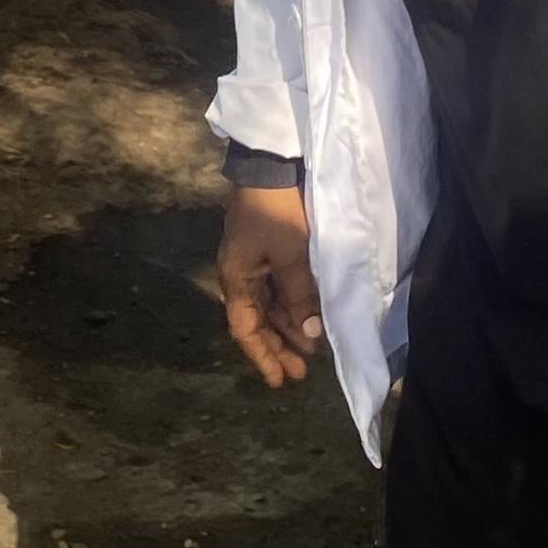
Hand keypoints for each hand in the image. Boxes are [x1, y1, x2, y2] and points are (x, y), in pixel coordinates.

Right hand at [220, 184, 323, 387]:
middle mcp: (241, 277)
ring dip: (289, 328)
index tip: (280, 381)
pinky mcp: (268, 252)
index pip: (246, 330)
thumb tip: (310, 334)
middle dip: (279, 347)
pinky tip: (308, 318)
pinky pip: (278, 290)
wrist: (269, 167)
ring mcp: (254, 264)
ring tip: (311, 349)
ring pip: (271, 308)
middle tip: (302, 371)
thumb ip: (300, 297)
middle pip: (258, 322)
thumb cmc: (276, 213)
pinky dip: (292, 307)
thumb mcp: (290, 256)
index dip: (263, 356)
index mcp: (237, 280)